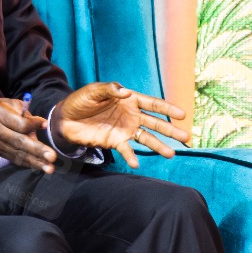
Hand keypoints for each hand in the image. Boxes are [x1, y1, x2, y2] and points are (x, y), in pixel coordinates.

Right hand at [0, 98, 57, 172]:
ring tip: (49, 168)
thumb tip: (37, 126)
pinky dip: (27, 164)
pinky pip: (14, 158)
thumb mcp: (4, 102)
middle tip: (51, 156)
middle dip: (37, 150)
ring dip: (35, 162)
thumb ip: (22, 111)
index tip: (44, 124)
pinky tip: (39, 167)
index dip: (33, 124)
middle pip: (19, 141)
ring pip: (18, 154)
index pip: (19, 123)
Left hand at [51, 83, 188, 168]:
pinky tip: (136, 163)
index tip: (182, 114)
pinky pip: (127, 150)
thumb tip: (126, 92)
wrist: (64, 118)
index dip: (168, 109)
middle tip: (186, 138)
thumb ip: (109, 90)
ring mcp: (125, 129)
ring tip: (171, 154)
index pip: (152, 104)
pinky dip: (131, 156)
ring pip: (146, 138)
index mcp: (129, 99)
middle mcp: (131, 115)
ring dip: (159, 146)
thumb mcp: (93, 91)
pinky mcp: (115, 142)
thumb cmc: (80, 100)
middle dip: (171, 130)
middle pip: (155, 123)